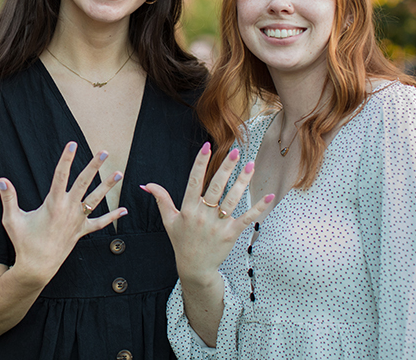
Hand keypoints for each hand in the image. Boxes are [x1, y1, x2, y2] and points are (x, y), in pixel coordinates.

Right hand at [0, 142, 126, 286]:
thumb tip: (1, 180)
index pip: (60, 175)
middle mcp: (68, 210)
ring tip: (119, 173)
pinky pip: (99, 223)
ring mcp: (77, 221)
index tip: (72, 144)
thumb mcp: (12, 220)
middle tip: (103, 152)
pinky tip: (124, 210)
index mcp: (53, 204)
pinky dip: (112, 217)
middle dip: (94, 166)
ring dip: (107, 186)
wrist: (37, 267)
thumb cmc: (23, 243)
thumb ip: (8, 198)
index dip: (66, 159)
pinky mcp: (81, 232)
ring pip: (95, 200)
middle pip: (83, 183)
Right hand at [142, 143, 274, 287]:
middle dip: (226, 168)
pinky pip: (247, 218)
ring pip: (232, 199)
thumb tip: (147, 185)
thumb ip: (161, 199)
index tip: (206, 147)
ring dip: (242, 181)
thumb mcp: (169, 220)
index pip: (194, 181)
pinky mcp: (231, 233)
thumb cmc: (182, 242)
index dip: (200, 164)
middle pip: (216, 187)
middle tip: (235, 151)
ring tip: (250, 165)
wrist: (195, 268)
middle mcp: (203, 215)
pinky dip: (259, 208)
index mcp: (188, 209)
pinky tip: (268, 196)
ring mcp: (218, 225)